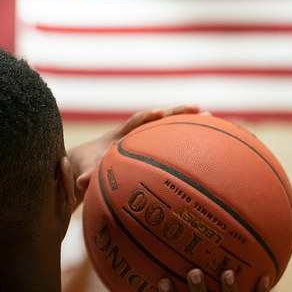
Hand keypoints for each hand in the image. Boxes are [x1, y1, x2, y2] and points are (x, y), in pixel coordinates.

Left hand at [69, 104, 199, 197]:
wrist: (85, 162)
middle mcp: (133, 133)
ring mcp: (143, 139)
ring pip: (167, 128)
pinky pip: (170, 142)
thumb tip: (80, 182)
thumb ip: (85, 174)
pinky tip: (207, 141)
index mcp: (118, 136)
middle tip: (197, 109)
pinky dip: (186, 140)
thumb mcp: (83, 170)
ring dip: (186, 123)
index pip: (134, 123)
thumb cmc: (85, 167)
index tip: (158, 113)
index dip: (146, 118)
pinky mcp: (151, 148)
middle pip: (157, 119)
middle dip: (175, 113)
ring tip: (211, 118)